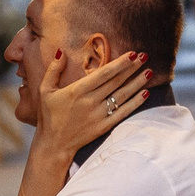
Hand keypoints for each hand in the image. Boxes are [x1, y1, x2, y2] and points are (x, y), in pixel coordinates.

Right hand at [29, 48, 149, 162]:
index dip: (119, 63)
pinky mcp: (104, 126)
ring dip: (137, 83)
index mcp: (77, 91)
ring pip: (122, 96)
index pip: (103, 73)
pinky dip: (135, 103)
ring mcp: (99, 115)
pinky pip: (123, 112)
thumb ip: (53, 70)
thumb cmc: (49, 115)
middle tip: (145, 56)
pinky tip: (145, 94)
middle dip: (132, 68)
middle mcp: (90, 102)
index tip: (132, 53)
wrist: (54, 144)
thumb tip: (60, 51)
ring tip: (149, 72)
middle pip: (116, 82)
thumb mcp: (44, 90)